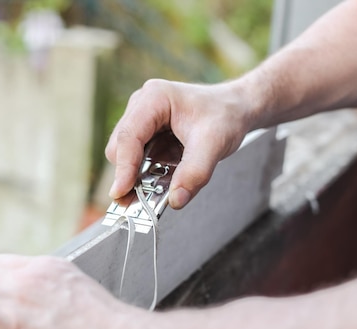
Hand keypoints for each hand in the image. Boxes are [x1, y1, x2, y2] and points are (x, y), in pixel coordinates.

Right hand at [106, 79, 254, 208]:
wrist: (235, 109)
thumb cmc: (225, 116)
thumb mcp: (215, 143)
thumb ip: (195, 172)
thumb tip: (175, 201)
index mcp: (154, 98)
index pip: (129, 136)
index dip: (123, 167)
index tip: (120, 194)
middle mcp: (142, 106)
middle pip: (121, 148)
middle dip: (129, 176)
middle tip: (141, 202)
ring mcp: (142, 121)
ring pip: (126, 156)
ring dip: (138, 177)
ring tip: (155, 193)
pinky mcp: (146, 135)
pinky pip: (138, 160)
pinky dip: (146, 175)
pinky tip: (163, 182)